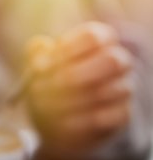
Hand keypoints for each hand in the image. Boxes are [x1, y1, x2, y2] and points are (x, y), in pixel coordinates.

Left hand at [26, 21, 133, 152]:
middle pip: (112, 60)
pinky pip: (109, 116)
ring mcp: (122, 88)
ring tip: (48, 108)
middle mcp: (116, 62)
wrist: (55, 122)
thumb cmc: (47, 85)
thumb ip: (36, 55)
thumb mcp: (36, 69)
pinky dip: (83, 120)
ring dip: (74, 100)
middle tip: (50, 87)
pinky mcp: (121, 114)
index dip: (68, 50)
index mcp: (96, 43)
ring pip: (110, 90)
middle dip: (76, 75)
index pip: (92, 36)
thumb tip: (40, 45)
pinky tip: (63, 123)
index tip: (43, 65)